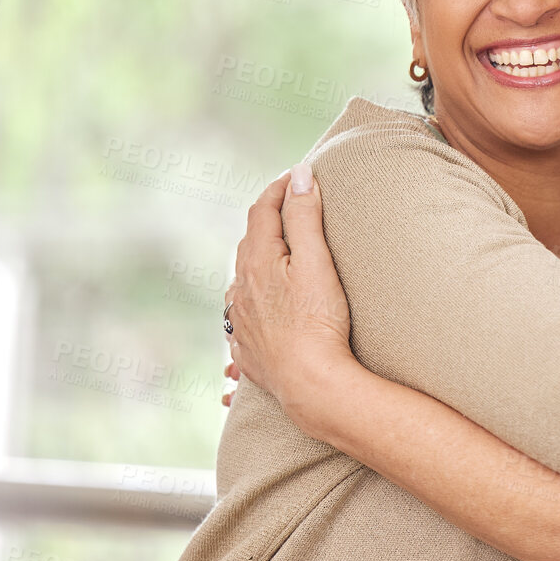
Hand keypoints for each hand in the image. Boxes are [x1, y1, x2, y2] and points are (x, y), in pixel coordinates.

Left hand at [222, 163, 354, 420]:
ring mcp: (241, 323)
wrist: (311, 385)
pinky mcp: (248, 352)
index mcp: (256, 263)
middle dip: (266, 223)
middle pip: (248, 245)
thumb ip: (305, 215)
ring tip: (271, 259)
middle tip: (287, 209)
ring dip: (254, 265)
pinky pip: (242, 321)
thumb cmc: (319, 322)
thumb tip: (300, 176)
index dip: (278, 190)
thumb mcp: (316, 261)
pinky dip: (249, 307)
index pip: (262, 212)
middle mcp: (240, 290)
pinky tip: (254, 314)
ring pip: (241, 283)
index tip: (296, 177)